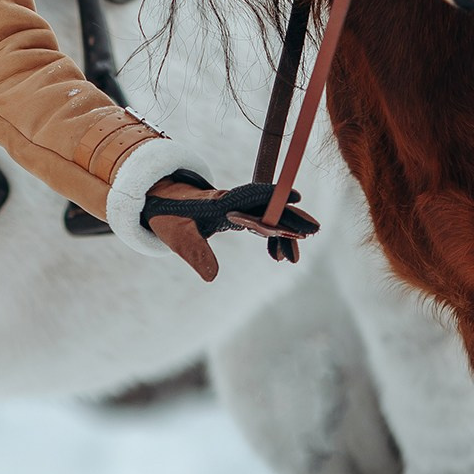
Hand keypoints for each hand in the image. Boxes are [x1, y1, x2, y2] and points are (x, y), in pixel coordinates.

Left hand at [142, 169, 320, 280]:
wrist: (159, 204)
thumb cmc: (168, 217)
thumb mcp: (178, 237)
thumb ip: (195, 254)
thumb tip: (212, 278)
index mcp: (220, 202)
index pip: (252, 196)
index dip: (274, 196)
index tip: (296, 198)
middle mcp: (232, 202)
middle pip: (267, 206)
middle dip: (290, 217)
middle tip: (314, 231)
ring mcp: (236, 208)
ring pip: (266, 217)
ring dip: (283, 233)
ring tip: (294, 258)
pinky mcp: (235, 216)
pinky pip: (259, 224)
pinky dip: (271, 238)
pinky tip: (277, 256)